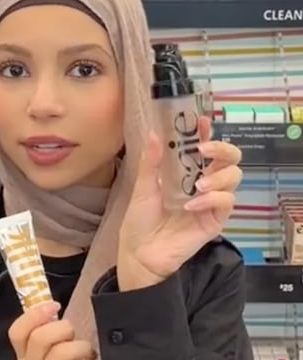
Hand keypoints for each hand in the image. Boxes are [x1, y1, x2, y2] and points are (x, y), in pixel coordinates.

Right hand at [8, 302, 96, 359]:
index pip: (17, 332)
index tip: (55, 305)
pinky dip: (87, 357)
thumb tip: (56, 310)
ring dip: (80, 346)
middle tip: (73, 334)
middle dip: (62, 328)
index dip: (34, 315)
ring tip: (88, 351)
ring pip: (60, 352)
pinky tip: (90, 359)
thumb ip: (50, 337)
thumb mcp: (52, 352)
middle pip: (39, 338)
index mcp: (26, 358)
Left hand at [118, 116, 242, 289]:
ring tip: (197, 185)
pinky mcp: (216, 220)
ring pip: (234, 178)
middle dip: (222, 149)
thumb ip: (151, 162)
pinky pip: (227, 202)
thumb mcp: (143, 187)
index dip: (207, 133)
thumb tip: (153, 134)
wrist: (140, 252)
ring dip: (218, 177)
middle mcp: (202, 183)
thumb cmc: (140, 219)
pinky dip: (212, 199)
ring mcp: (211, 202)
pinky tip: (192, 205)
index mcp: (186, 173)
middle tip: (204, 149)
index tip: (202, 122)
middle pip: (230, 159)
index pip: (205, 148)